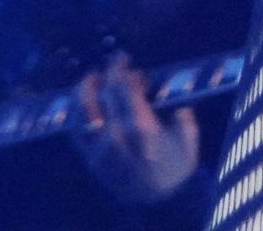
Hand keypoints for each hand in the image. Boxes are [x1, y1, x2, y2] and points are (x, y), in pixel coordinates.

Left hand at [69, 53, 203, 205]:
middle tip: (115, 63)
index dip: (121, 69)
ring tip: (92, 77)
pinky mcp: (90, 160)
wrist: (160, 203)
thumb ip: (177, 111)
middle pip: (106, 95)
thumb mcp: (187, 137)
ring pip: (84, 111)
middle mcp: (117, 137)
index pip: (123, 88)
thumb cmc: (176, 166)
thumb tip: (159, 90)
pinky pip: (75, 132)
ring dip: (86, 89)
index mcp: (143, 129)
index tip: (124, 58)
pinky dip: (75, 113)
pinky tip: (81, 102)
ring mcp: (100, 150)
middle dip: (110, 74)